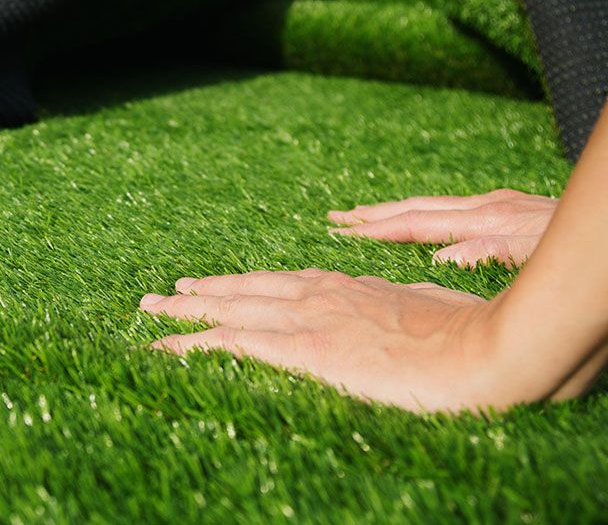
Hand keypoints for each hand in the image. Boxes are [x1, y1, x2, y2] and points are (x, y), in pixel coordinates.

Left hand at [140, 270, 504, 412]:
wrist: (484, 350)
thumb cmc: (468, 335)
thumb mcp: (425, 311)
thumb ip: (396, 306)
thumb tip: (390, 307)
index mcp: (346, 287)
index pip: (281, 283)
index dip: (245, 284)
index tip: (219, 285)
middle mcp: (318, 294)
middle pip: (244, 288)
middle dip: (202, 291)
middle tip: (165, 292)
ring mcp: (307, 317)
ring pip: (228, 308)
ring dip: (184, 310)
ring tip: (150, 309)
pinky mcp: (302, 348)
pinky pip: (231, 342)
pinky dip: (191, 344)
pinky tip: (163, 348)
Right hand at [327, 188, 556, 267]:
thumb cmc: (582, 244)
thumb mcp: (542, 253)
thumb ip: (493, 253)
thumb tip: (442, 261)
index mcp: (486, 219)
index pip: (417, 224)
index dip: (377, 229)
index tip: (342, 232)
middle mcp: (487, 207)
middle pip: (417, 208)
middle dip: (373, 215)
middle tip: (334, 218)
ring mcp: (498, 205)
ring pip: (433, 206)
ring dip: (395, 211)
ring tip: (364, 216)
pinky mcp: (511, 207)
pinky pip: (452, 209)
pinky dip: (424, 214)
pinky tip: (423, 220)